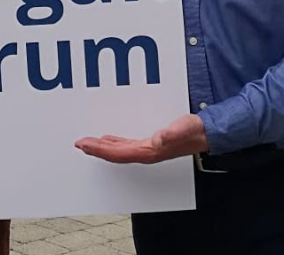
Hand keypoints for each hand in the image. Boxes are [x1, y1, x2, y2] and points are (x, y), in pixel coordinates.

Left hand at [75, 114, 207, 163]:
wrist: (205, 134)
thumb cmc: (193, 132)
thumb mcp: (183, 129)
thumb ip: (171, 134)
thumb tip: (158, 139)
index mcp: (149, 152)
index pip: (118, 153)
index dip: (99, 150)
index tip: (84, 144)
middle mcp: (145, 153)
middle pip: (114, 154)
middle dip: (95, 149)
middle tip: (78, 143)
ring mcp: (146, 150)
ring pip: (118, 151)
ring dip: (101, 148)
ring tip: (87, 143)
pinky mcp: (149, 145)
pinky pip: (125, 146)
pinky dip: (112, 143)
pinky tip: (107, 139)